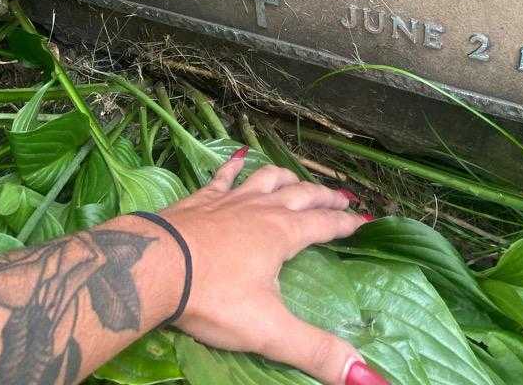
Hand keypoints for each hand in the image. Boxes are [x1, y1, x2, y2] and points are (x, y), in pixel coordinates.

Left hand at [161, 149, 389, 384]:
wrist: (156, 267)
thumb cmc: (214, 297)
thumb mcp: (269, 330)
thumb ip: (315, 351)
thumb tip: (367, 377)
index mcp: (282, 234)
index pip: (323, 225)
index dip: (345, 224)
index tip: (364, 220)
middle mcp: (261, 210)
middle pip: (300, 196)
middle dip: (323, 197)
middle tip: (340, 197)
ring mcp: (228, 201)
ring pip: (266, 180)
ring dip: (285, 178)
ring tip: (296, 179)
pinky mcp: (200, 201)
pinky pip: (222, 178)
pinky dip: (233, 167)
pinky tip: (237, 160)